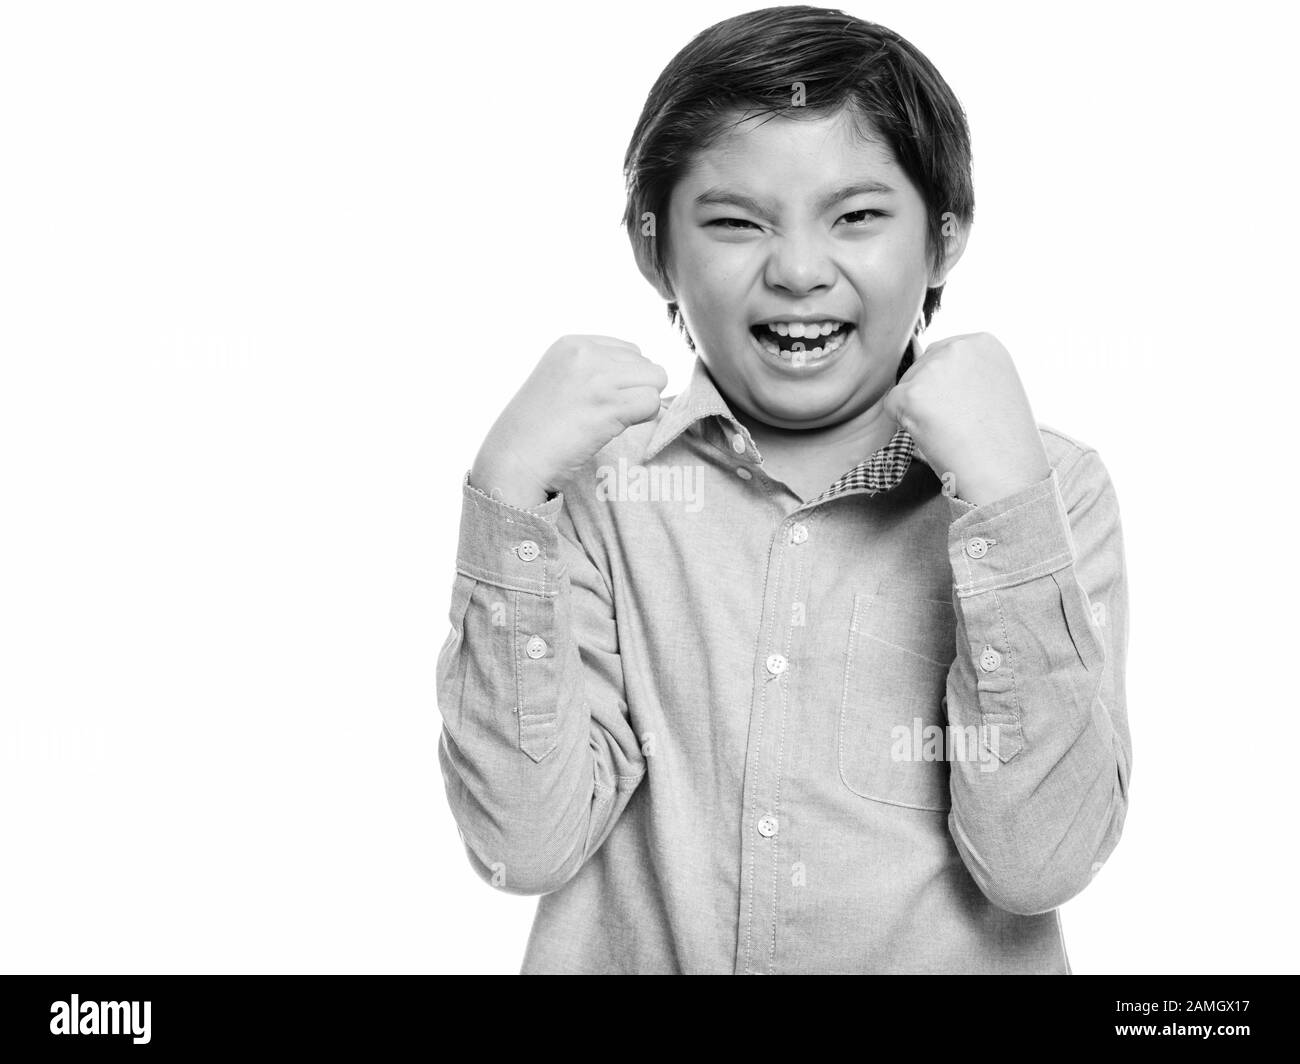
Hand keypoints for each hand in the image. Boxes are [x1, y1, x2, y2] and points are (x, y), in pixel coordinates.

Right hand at [470, 335, 667, 508]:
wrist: (514, 458)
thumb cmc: (537, 429)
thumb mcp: (561, 379)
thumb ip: (596, 369)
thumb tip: (644, 379)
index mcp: (573, 343)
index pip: (631, 350)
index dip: (626, 379)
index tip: (600, 400)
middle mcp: (586, 353)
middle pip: (646, 364)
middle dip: (634, 391)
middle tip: (604, 414)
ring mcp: (598, 376)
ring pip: (655, 381)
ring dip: (641, 405)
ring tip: (608, 421)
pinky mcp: (608, 403)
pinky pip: (652, 403)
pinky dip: (642, 419)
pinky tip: (612, 429)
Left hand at [883, 332, 1050, 506]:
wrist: (1007, 475)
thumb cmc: (1004, 442)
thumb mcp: (995, 389)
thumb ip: (965, 373)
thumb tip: (930, 377)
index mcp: (982, 343)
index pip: (941, 356)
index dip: (947, 390)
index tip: (968, 409)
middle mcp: (958, 347)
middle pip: (919, 369)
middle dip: (930, 398)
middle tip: (960, 425)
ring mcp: (933, 368)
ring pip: (905, 389)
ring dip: (919, 413)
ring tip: (953, 431)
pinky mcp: (911, 394)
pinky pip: (892, 407)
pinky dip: (906, 426)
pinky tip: (936, 436)